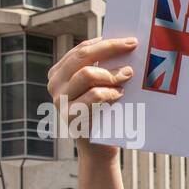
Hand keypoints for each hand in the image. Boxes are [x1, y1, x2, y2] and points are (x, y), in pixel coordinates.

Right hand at [46, 36, 138, 154]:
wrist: (99, 149)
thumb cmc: (103, 113)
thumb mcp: (100, 87)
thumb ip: (103, 69)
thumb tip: (125, 47)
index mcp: (60, 72)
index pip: (82, 49)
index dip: (106, 42)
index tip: (129, 40)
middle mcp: (55, 84)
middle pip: (83, 56)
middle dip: (110, 49)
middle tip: (133, 47)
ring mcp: (60, 100)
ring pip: (87, 74)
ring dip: (112, 73)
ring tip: (128, 75)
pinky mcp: (70, 116)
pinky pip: (94, 95)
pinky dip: (111, 92)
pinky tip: (121, 94)